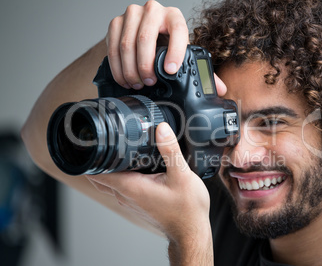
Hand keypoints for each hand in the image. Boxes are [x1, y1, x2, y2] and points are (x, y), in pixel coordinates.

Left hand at [85, 122, 210, 241]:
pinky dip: (121, 176)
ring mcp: (130, 201)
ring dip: (110, 168)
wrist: (191, 232)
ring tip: (119, 150)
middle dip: (97, 160)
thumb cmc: (187, 209)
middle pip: (99, 176)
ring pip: (111, 182)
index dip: (90, 157)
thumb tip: (161, 129)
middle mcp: (125, 195)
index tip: (92, 142)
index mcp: (130, 187)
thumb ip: (170, 150)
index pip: (97, 172)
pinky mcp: (138, 203)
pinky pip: (122, 187)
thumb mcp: (182, 175)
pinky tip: (135, 167)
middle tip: (104, 142)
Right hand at [106, 0, 226, 94]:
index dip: (175, 52)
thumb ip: (201, 69)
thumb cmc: (168, 45)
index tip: (171, 71)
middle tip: (150, 83)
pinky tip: (125, 79)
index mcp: (174, 16)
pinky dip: (118, 67)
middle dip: (146, 66)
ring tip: (137, 84)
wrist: (148, 34)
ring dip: (130, 69)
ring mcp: (132, 14)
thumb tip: (220, 89)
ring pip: (127, 44)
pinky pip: (112, 46)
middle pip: (145, 38)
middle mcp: (153, 10)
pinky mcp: (116, 23)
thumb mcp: (184, 54)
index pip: (177, 31)